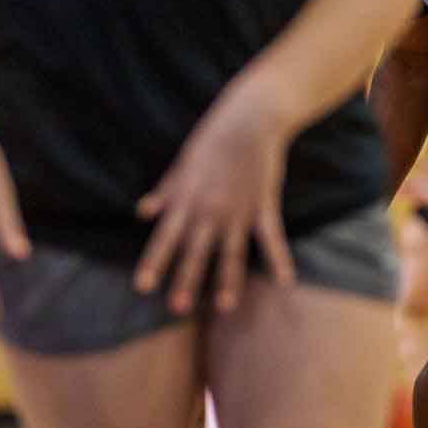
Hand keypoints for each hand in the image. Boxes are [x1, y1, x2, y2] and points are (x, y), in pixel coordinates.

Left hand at [134, 84, 294, 313]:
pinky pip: (271, 237)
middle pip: (195, 251)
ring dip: (226, 280)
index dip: (153, 262)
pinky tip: (285, 283)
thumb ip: (164, 193)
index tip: (142, 287)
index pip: (165, 237)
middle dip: (186, 279)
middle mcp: (209, 209)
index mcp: (185, 200)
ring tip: (223, 307)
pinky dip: (280, 260)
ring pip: (231, 252)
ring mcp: (237, 210)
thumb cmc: (211, 139)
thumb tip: (143, 212)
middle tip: (177, 308)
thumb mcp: (181, 166)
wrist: (249, 119)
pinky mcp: (263, 205)